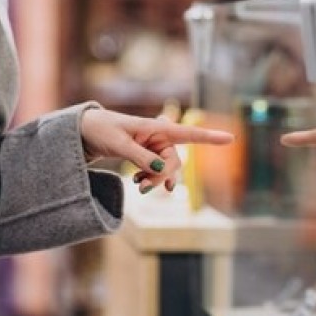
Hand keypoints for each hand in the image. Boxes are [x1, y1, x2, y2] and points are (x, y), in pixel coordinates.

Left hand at [80, 108, 233, 193]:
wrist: (84, 131)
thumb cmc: (101, 130)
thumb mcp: (119, 144)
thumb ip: (141, 157)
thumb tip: (162, 170)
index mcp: (155, 127)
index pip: (187, 133)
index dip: (209, 138)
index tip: (230, 139)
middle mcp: (158, 136)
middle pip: (174, 161)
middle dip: (162, 176)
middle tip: (142, 188)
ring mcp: (153, 146)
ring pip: (166, 169)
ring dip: (155, 180)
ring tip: (139, 187)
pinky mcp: (146, 155)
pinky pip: (156, 170)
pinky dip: (149, 178)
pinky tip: (138, 182)